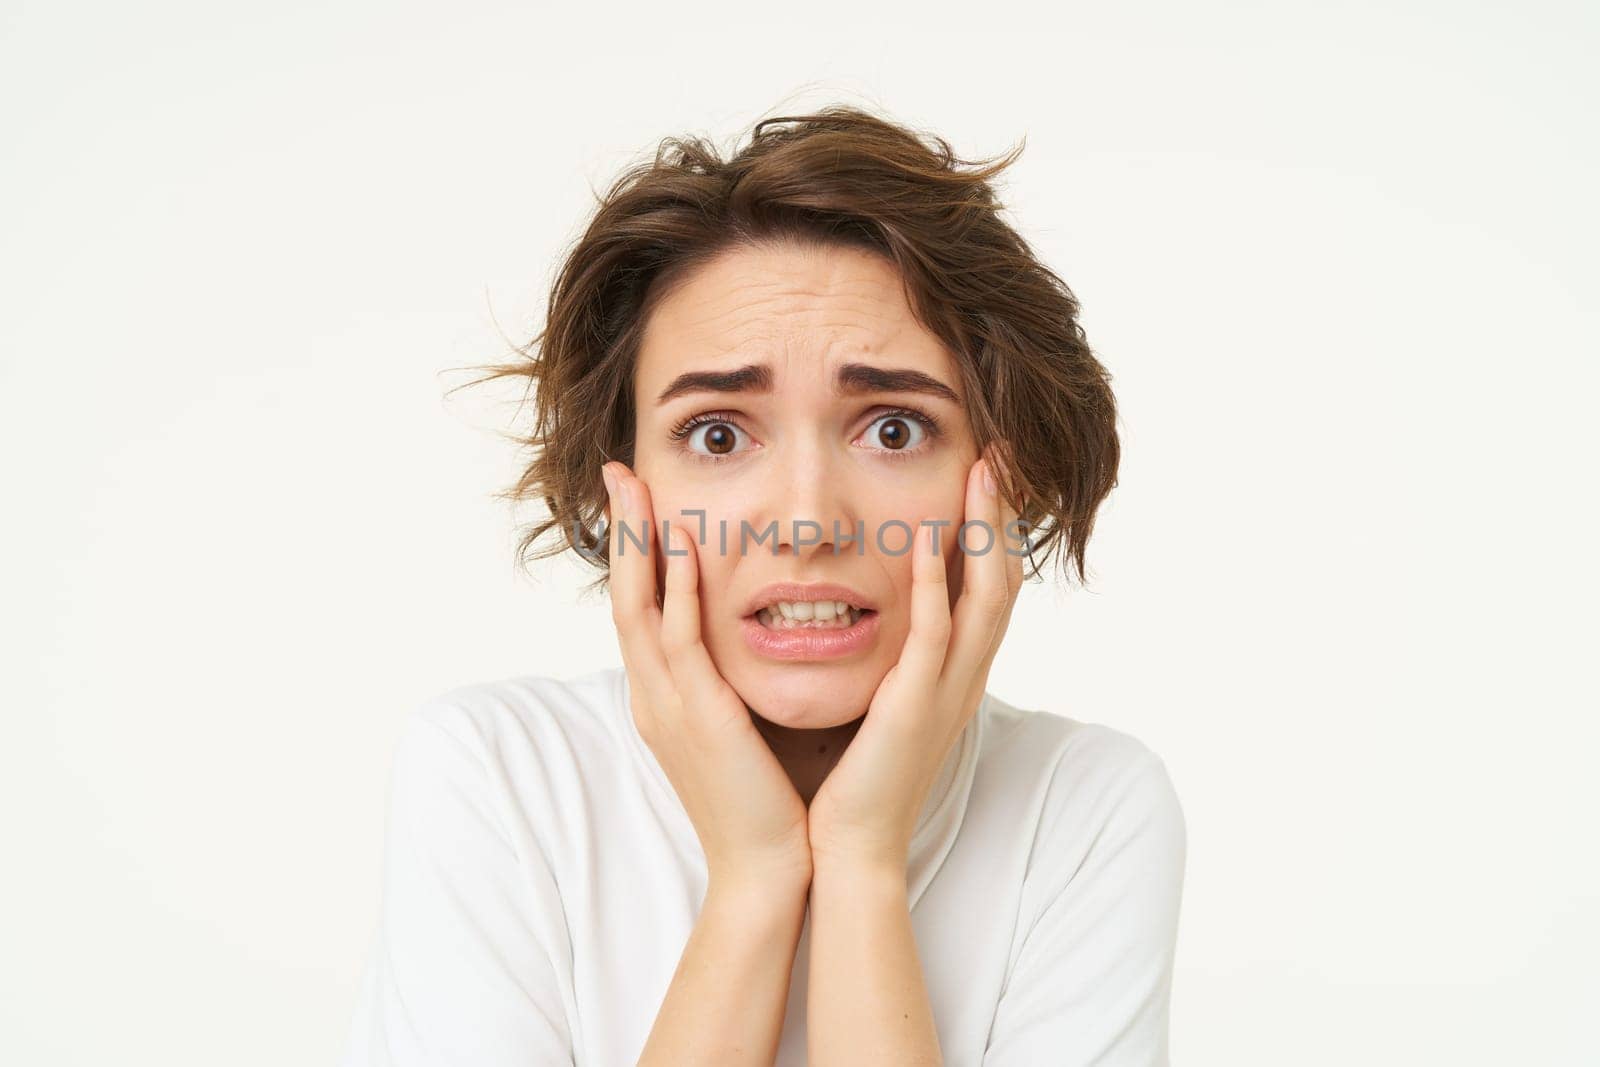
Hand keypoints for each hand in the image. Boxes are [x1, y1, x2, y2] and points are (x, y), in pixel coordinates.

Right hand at [601, 461, 813, 895]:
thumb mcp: (738, 728)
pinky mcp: (697, 717)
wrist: (766, 868)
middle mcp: (654, 695)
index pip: (640, 607)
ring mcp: (668, 706)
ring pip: (639, 608)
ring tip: (637, 487)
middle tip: (620, 472)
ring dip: (639, 544)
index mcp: (664, 697)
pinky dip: (676, 591)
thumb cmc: (763, 800)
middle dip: (623, 532)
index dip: (637, 552)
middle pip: (624, 596)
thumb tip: (750, 640)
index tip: (642, 498)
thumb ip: (731, 681)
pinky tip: (682, 548)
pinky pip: (679, 642)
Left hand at [806, 444, 1025, 873]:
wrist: (848, 844)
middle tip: (1000, 451)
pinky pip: (935, 638)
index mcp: (955, 671)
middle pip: (1002, 578)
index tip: (986, 468)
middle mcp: (964, 675)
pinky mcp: (915, 708)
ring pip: (984, 598)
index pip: (988, 584)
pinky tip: (925, 542)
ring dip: (983, 532)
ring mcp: (947, 691)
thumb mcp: (882, 697)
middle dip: (1002, 513)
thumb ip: (891, 652)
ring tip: (981, 471)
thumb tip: (873, 601)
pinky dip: (935, 587)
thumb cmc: (854, 774)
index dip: (993, 525)